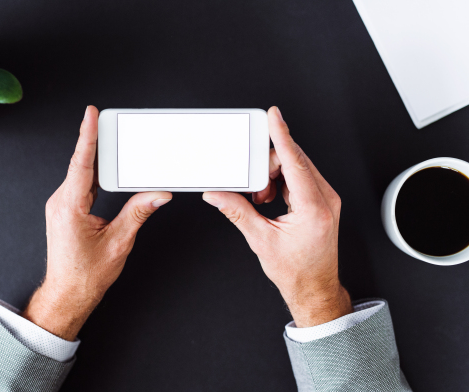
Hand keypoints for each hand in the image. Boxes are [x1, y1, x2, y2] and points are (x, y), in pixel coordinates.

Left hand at [22, 106, 171, 340]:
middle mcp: (61, 202)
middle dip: (97, 141)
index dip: (88, 136)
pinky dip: (94, 173)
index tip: (91, 114)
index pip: (82, 164)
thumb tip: (158, 194)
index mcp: (70, 207)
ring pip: (80, 173)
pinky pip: (80, 184)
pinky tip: (107, 166)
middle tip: (111, 121)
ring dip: (96, 157)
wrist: (67, 294)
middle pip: (81, 164)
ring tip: (112, 139)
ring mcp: (61, 205)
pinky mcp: (66, 210)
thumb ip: (138, 212)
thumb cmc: (86, 275)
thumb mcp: (119, 242)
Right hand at [203, 107, 351, 327]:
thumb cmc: (296, 271)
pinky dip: (282, 182)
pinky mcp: (323, 200)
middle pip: (294, 160)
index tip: (274, 116)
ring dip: (274, 176)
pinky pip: (301, 177)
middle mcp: (325, 199)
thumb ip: (237, 211)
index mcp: (313, 208)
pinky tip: (271, 200)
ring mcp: (327, 198)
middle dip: (269, 167)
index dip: (281, 136)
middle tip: (255, 192)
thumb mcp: (261, 241)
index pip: (294, 162)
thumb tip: (216, 194)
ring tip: (262, 201)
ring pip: (297, 167)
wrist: (315, 288)